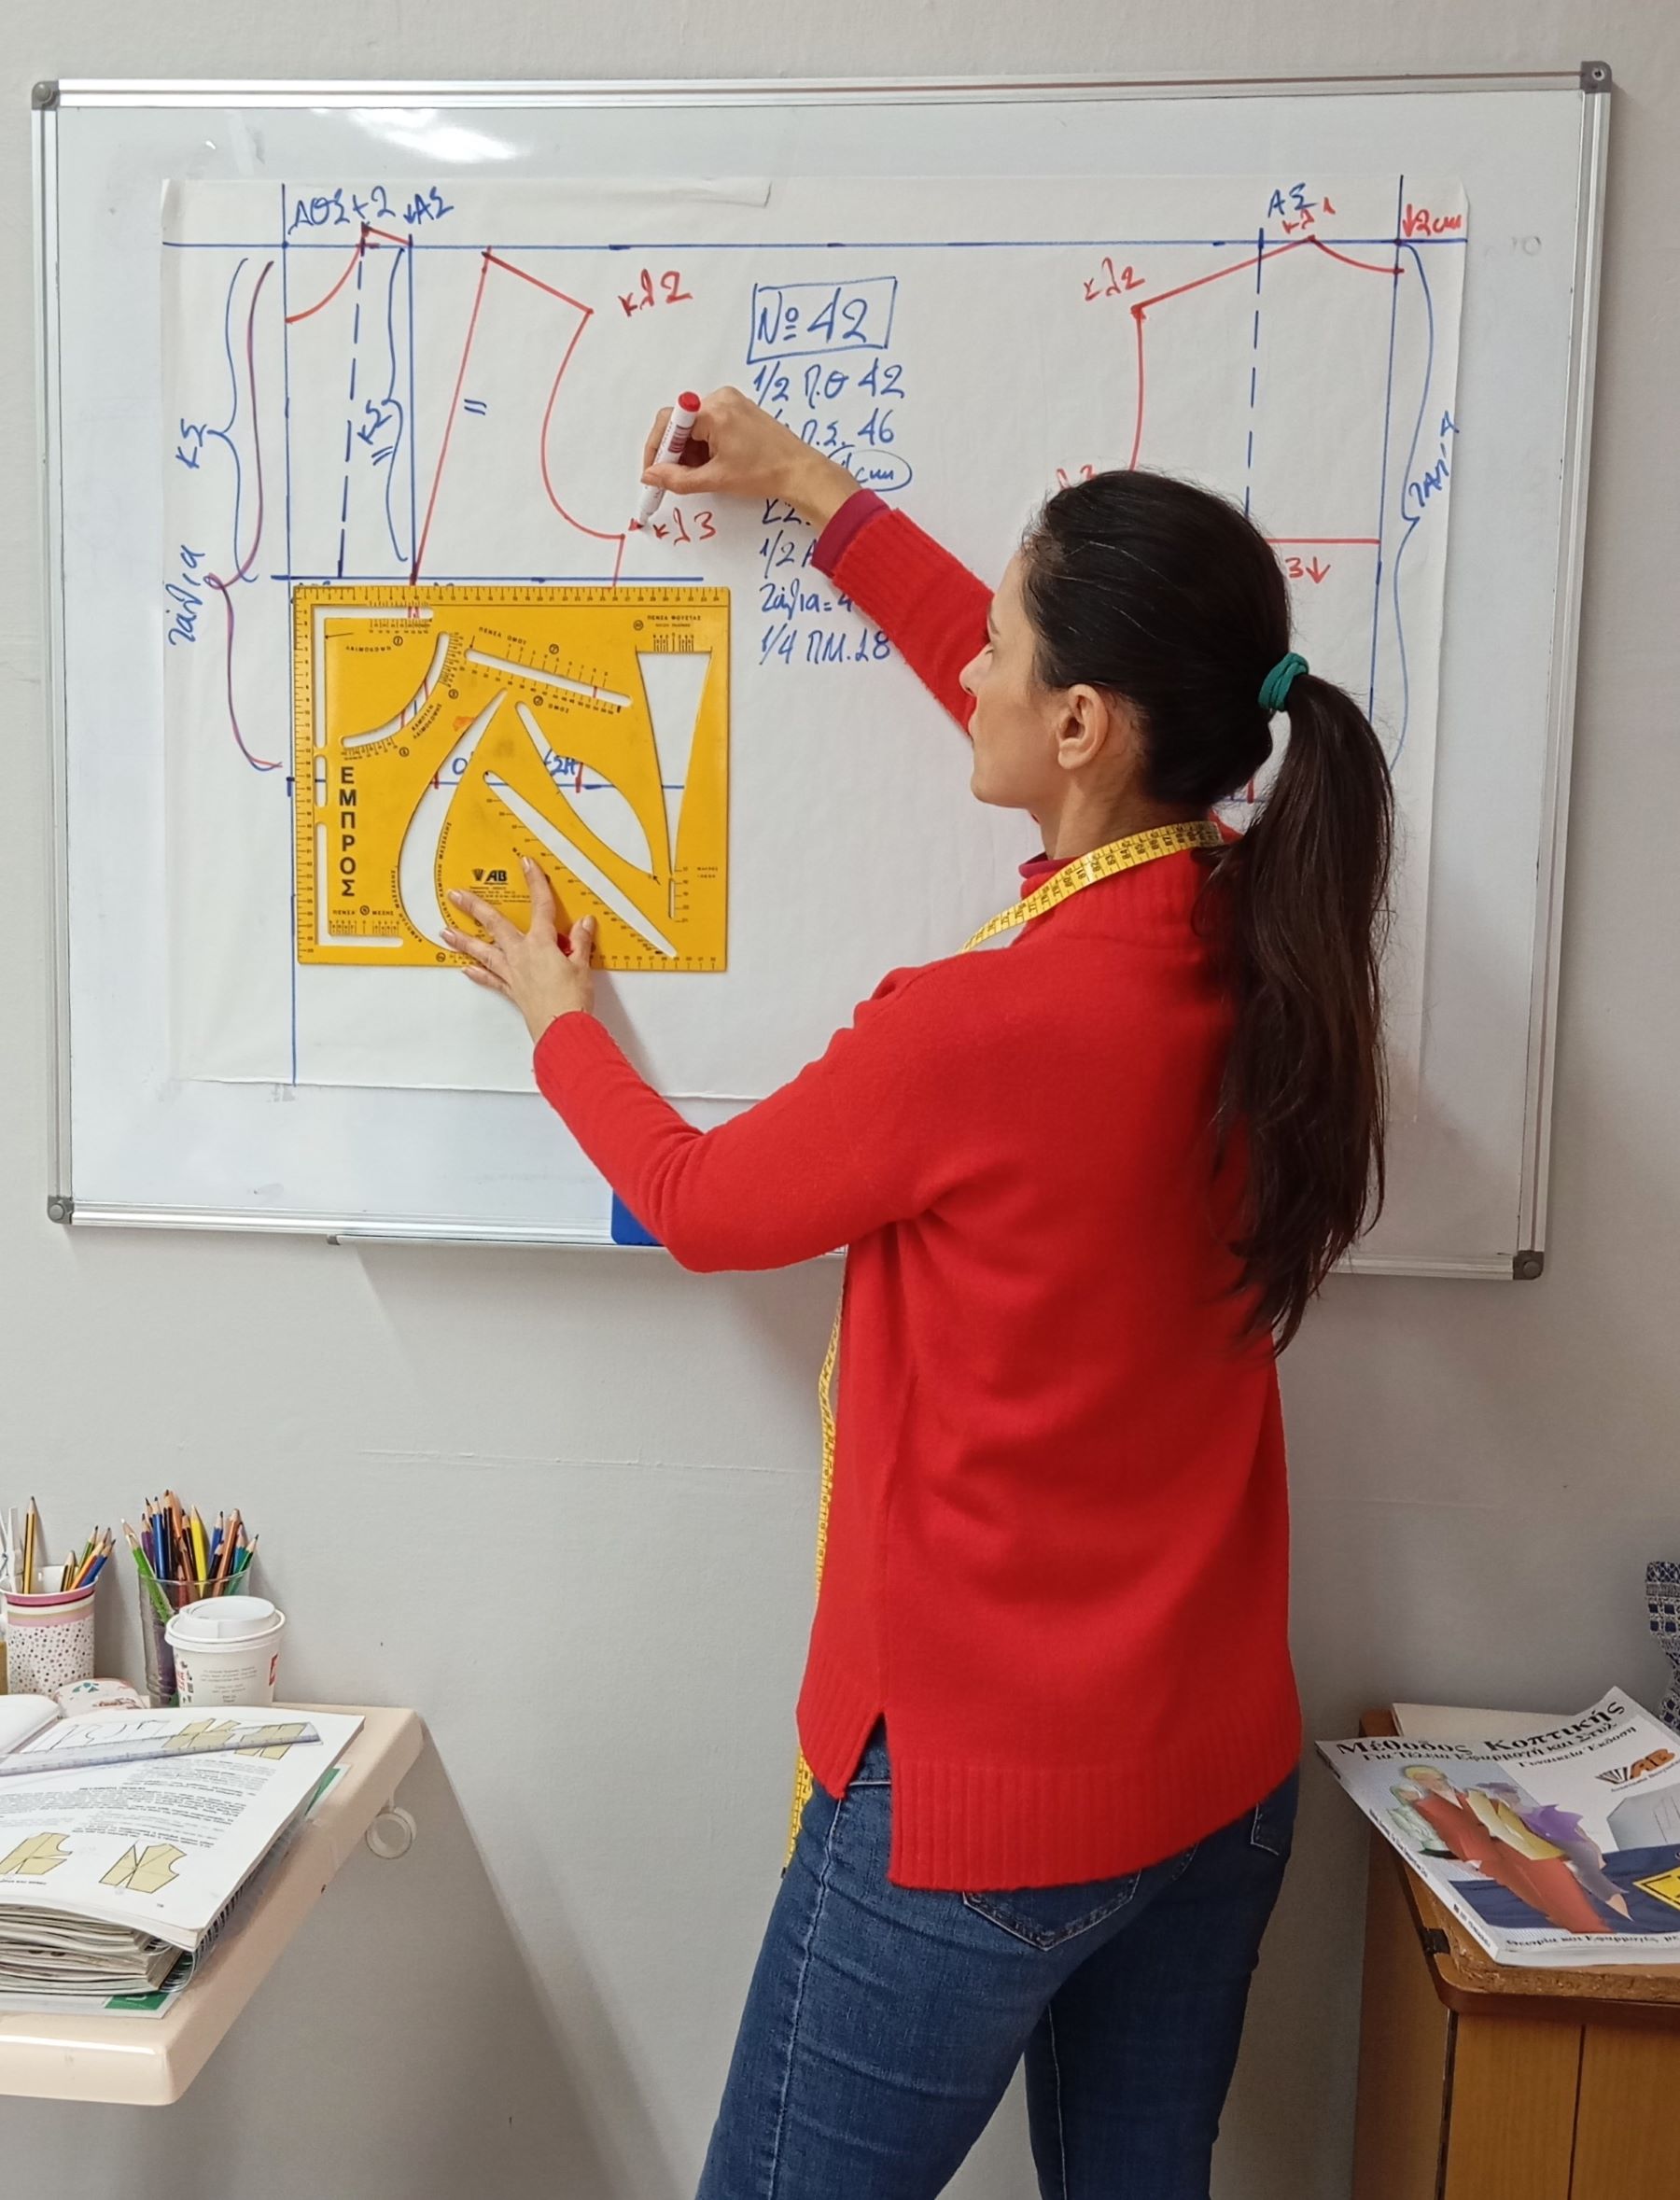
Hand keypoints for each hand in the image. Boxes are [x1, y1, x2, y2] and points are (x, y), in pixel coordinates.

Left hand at [443, 858, 596, 1044]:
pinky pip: (491, 979)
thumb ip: (581, 942)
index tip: (526, 864)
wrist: (562, 1029)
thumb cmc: (572, 1000)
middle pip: (495, 925)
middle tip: (456, 896)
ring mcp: (513, 973)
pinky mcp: (512, 991)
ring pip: (483, 951)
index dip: (535, 882)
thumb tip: (584, 924)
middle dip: (474, 908)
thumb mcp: (583, 966)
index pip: (540, 906)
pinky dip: (478, 974)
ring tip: (447, 932)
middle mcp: (521, 955)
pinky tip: (466, 969)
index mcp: (542, 944)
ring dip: (464, 940)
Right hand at [640, 385, 856, 527]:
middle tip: (675, 477)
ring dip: (690, 449)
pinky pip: (709, 423)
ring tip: (702, 473)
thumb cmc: (766, 472)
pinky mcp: (738, 409)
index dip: (656, 448)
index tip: (653, 470)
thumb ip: (678, 478)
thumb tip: (652, 476)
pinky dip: (704, 444)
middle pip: (680, 422)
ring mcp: (731, 402)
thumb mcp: (716, 479)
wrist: (800, 471)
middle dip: (674, 451)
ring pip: (694, 424)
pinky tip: (713, 463)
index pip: (669, 421)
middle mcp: (720, 399)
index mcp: (713, 411)